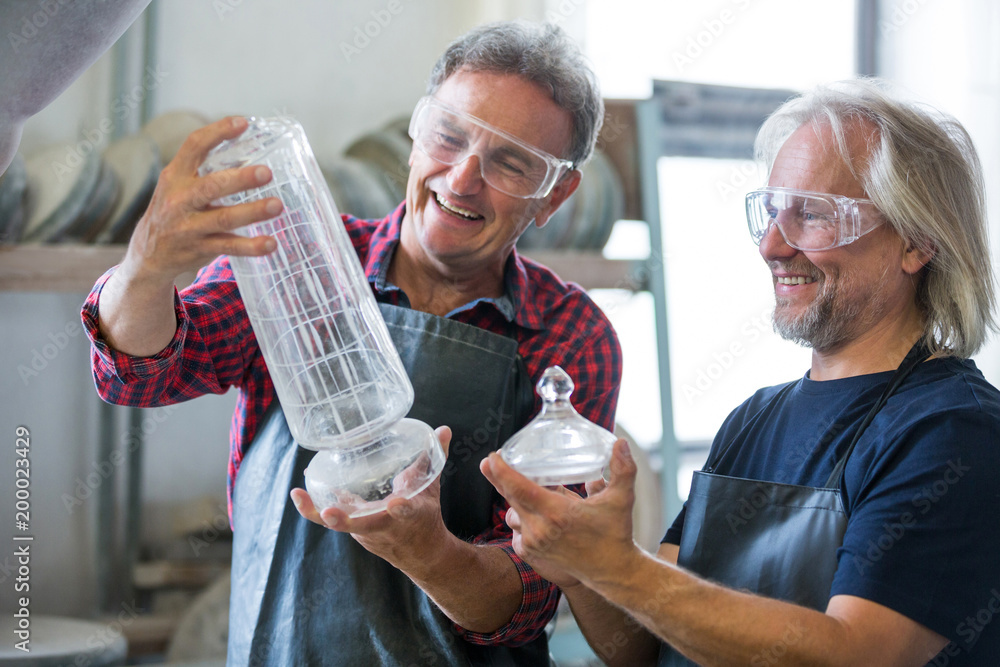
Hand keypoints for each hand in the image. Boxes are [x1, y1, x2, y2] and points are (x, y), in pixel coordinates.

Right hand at [121, 116, 281, 288]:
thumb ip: (203, 170)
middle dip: (240, 179)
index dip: (218, 132)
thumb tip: (248, 149)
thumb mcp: (176, 186)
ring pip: (223, 218)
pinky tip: (270, 243)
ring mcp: (188, 226)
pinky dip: (251, 246)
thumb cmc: (172, 212)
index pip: (194, 147)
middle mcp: (179, 199)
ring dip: (252, 211)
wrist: (148, 255)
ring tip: (277, 205)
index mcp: (174, 176)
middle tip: (267, 173)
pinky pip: (229, 247)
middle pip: (211, 186)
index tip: (243, 122)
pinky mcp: (199, 249)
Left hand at [290, 427, 453, 573]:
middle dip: (344, 521)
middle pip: (362, 526)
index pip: (406, 512)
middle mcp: (386, 527)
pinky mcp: (354, 530)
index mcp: (410, 516)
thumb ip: (435, 457)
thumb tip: (444, 429)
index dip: (400, 508)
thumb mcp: (432, 488)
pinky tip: (301, 492)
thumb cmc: (424, 516)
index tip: (395, 503)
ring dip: (317, 513)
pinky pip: (332, 521)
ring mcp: (367, 531)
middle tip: (328, 513)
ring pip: (340, 526)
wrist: (422, 555)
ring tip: (298, 494)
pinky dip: (315, 509)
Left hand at [480, 439, 641, 589]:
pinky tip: (533, 511)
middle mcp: (540, 529)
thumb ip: (623, 469)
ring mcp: (533, 543)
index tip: (491, 457)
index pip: (519, 488)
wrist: (612, 572)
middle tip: (493, 460)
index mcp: (556, 513)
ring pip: (512, 512)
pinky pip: (516, 529)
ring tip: (529, 488)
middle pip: (509, 497)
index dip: (501, 471)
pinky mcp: (531, 553)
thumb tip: (621, 443)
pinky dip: (521, 517)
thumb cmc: (616, 534)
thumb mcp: (622, 499)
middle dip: (498, 477)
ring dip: (515, 499)